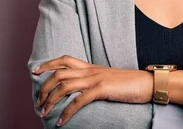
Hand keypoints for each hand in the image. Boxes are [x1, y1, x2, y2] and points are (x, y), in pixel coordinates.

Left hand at [32, 55, 152, 125]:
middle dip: (44, 87)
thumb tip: (81, 90)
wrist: (147, 83)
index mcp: (91, 67)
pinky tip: (61, 122)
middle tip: (38, 102)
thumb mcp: (108, 79)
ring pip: (64, 86)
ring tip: (44, 113)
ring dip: (51, 100)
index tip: (35, 71)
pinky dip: (67, 112)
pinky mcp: (101, 89)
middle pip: (59, 73)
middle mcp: (90, 70)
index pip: (65, 59)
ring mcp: (95, 79)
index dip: (48, 63)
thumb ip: (93, 81)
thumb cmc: (129, 84)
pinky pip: (78, 101)